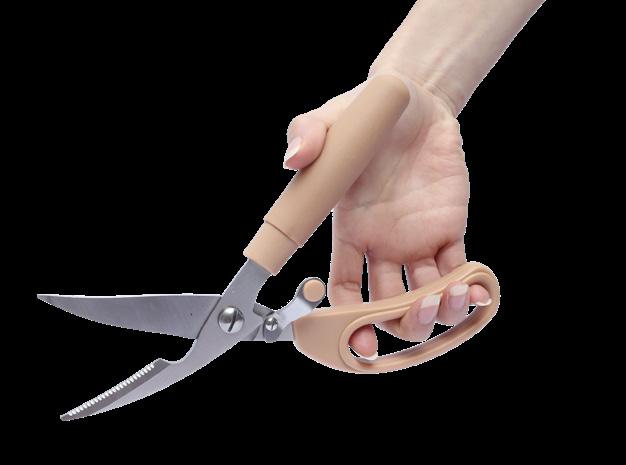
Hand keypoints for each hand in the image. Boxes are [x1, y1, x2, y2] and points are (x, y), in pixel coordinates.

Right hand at [284, 76, 491, 358]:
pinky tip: (473, 290)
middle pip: (388, 304)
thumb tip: (293, 159)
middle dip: (400, 322)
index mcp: (349, 230)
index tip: (358, 338)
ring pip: (425, 295)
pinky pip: (459, 268)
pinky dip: (468, 287)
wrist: (415, 100)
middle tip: (415, 312)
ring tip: (447, 298)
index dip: (347, 319)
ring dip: (438, 310)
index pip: (344, 287)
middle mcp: (381, 244)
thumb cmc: (366, 115)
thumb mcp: (332, 120)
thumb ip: (307, 135)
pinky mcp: (448, 227)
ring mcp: (417, 239)